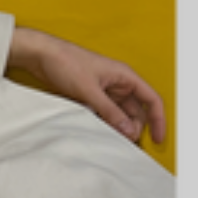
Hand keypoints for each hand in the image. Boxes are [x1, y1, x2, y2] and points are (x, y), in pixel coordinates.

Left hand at [8, 27, 166, 143]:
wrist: (39, 54)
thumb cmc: (65, 61)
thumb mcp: (89, 90)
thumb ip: (110, 111)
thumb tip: (129, 130)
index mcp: (124, 76)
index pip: (151, 99)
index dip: (158, 120)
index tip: (158, 139)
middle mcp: (118, 83)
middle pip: (136, 111)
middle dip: (133, 127)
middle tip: (124, 143)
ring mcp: (104, 90)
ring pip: (119, 114)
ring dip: (118, 126)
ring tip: (110, 139)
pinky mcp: (91, 95)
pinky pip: (104, 113)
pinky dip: (104, 122)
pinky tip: (98, 130)